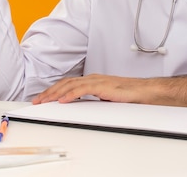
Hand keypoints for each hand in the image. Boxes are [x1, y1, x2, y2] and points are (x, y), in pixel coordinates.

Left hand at [32, 74, 186, 107]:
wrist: (149, 92)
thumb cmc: (133, 96)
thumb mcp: (109, 100)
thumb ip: (96, 101)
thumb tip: (83, 107)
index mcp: (95, 81)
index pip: (70, 84)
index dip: (55, 91)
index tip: (43, 98)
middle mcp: (94, 78)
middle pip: (66, 83)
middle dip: (49, 92)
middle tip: (37, 100)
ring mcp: (98, 81)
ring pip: (71, 85)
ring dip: (55, 93)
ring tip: (44, 101)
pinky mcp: (103, 87)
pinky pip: (83, 90)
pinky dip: (70, 94)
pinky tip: (62, 100)